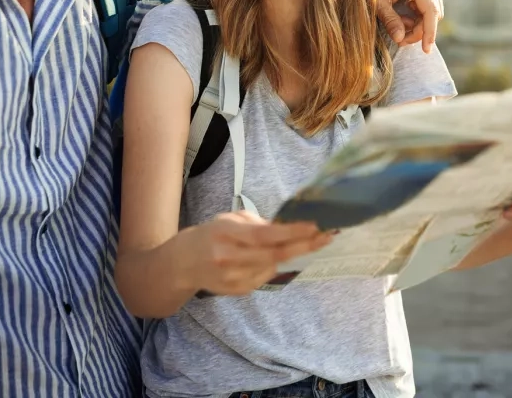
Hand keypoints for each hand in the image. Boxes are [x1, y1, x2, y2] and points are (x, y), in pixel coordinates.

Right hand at [183, 211, 331, 294]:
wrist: (184, 263)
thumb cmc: (212, 235)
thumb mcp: (230, 220)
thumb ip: (257, 224)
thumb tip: (287, 226)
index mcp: (225, 233)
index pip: (263, 235)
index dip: (290, 232)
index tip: (314, 226)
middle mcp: (228, 257)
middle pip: (273, 254)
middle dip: (303, 245)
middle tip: (327, 235)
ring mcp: (232, 278)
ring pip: (272, 267)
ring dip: (295, 255)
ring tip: (314, 242)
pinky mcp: (237, 291)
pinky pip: (265, 277)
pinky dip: (277, 266)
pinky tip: (283, 256)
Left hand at [376, 0, 443, 52]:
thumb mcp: (377, 2)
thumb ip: (389, 19)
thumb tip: (400, 39)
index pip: (430, 10)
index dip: (429, 31)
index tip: (426, 49)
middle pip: (433, 13)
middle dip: (420, 30)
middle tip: (400, 40)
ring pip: (432, 11)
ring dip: (419, 25)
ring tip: (399, 30)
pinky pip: (428, 7)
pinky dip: (418, 17)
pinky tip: (403, 18)